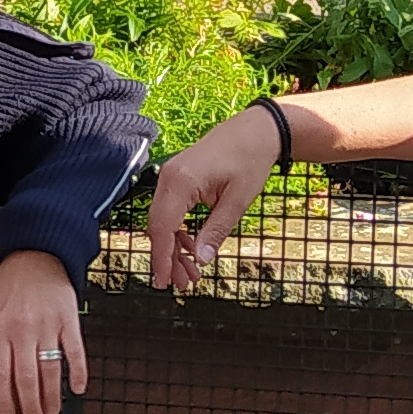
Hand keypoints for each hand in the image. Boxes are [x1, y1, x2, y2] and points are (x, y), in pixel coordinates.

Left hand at [0, 247, 84, 413]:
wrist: (35, 254)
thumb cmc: (10, 284)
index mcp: (0, 329)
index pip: (0, 374)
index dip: (3, 399)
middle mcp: (22, 329)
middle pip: (26, 377)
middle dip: (30, 405)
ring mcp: (48, 325)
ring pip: (50, 369)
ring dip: (52, 396)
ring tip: (52, 411)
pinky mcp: (69, 319)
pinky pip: (75, 351)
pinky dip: (78, 372)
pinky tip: (77, 388)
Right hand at [146, 103, 284, 290]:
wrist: (254, 130)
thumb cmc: (250, 159)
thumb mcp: (238, 200)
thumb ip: (216, 230)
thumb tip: (200, 258)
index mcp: (180, 182)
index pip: (162, 228)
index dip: (162, 258)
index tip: (163, 282)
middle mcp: (167, 177)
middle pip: (157, 227)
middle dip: (168, 258)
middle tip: (184, 283)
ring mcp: (169, 176)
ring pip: (161, 221)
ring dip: (174, 247)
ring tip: (191, 271)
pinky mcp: (175, 178)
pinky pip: (168, 210)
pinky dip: (177, 231)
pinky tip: (191, 247)